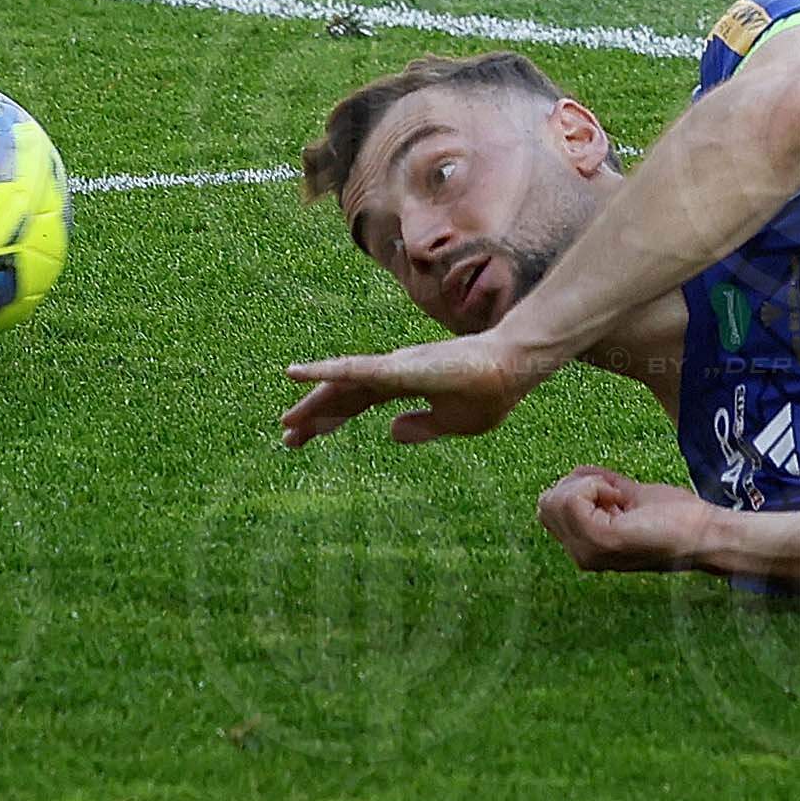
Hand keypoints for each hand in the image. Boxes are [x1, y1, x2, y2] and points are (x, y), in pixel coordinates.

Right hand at [281, 331, 534, 449]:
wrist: (512, 361)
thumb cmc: (492, 390)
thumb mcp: (464, 419)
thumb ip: (427, 425)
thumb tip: (390, 431)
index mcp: (409, 372)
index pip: (359, 371)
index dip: (326, 373)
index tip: (290, 373)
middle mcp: (398, 367)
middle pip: (346, 388)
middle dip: (315, 411)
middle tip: (286, 439)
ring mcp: (399, 370)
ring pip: (352, 390)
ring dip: (326, 411)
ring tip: (298, 436)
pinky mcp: (406, 376)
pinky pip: (369, 390)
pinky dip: (348, 402)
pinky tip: (337, 418)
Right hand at [538, 466, 714, 574]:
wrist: (703, 533)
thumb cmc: (676, 517)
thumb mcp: (630, 497)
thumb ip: (602, 488)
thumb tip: (578, 474)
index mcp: (587, 546)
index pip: (550, 507)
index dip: (578, 487)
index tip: (614, 492)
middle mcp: (581, 555)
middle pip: (546, 502)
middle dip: (578, 484)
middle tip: (617, 494)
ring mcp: (588, 552)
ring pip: (555, 499)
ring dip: (588, 484)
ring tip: (621, 498)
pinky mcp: (600, 541)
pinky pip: (573, 498)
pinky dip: (596, 485)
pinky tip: (622, 499)